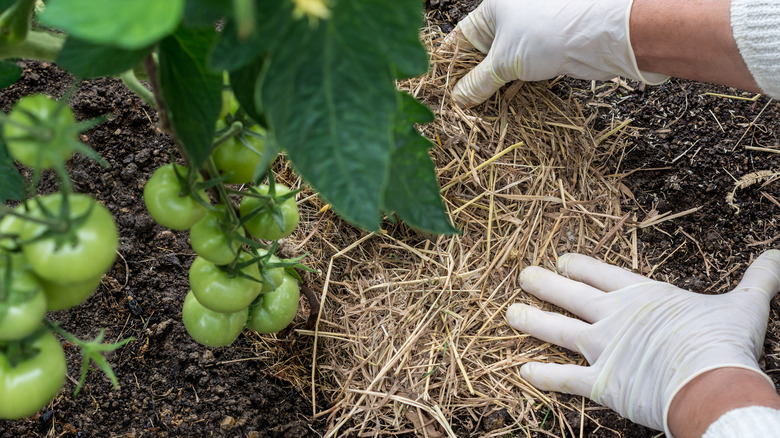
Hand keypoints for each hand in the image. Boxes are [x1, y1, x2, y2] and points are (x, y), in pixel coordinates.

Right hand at [444, 0, 668, 106]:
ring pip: (500, 62)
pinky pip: (519, 67)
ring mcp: (528, 31)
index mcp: (492, 7)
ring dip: (492, 84)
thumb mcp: (503, 62)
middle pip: (480, 51)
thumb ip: (477, 82)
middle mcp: (509, 15)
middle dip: (471, 78)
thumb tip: (458, 98)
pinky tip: (503, 101)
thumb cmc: (546, 35)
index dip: (449, 64)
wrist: (597, 37)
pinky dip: (511, 83)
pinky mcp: (544, 47)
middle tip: (459, 103)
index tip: (440, 87)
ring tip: (479, 107)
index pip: (459, 37)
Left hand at [506, 250, 779, 434]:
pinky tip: (522, 371)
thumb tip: (779, 254)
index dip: (580, 265)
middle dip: (546, 284)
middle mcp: (613, 317)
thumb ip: (759, 278)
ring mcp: (602, 348)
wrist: (712, 381)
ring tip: (509, 313)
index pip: (602, 273)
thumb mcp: (745, 303)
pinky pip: (563, 378)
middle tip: (523, 275)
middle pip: (571, 295)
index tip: (562, 258)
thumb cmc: (724, 341)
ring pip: (557, 330)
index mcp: (642, 295)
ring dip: (532, 321)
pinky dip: (542, 376)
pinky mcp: (600, 381)